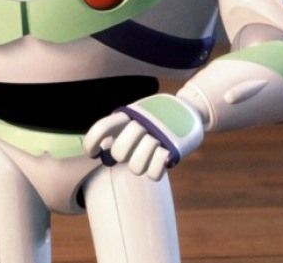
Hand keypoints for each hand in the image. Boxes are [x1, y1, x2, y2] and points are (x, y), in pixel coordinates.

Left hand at [83, 94, 203, 180]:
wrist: (191, 108)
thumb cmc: (157, 118)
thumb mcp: (137, 116)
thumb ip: (119, 130)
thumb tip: (102, 153)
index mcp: (129, 114)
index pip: (102, 128)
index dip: (92, 142)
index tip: (92, 154)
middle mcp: (141, 123)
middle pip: (118, 153)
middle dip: (123, 156)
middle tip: (134, 149)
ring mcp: (158, 136)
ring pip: (135, 167)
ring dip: (141, 164)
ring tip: (150, 154)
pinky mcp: (174, 150)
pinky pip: (154, 174)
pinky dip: (155, 171)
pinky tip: (161, 161)